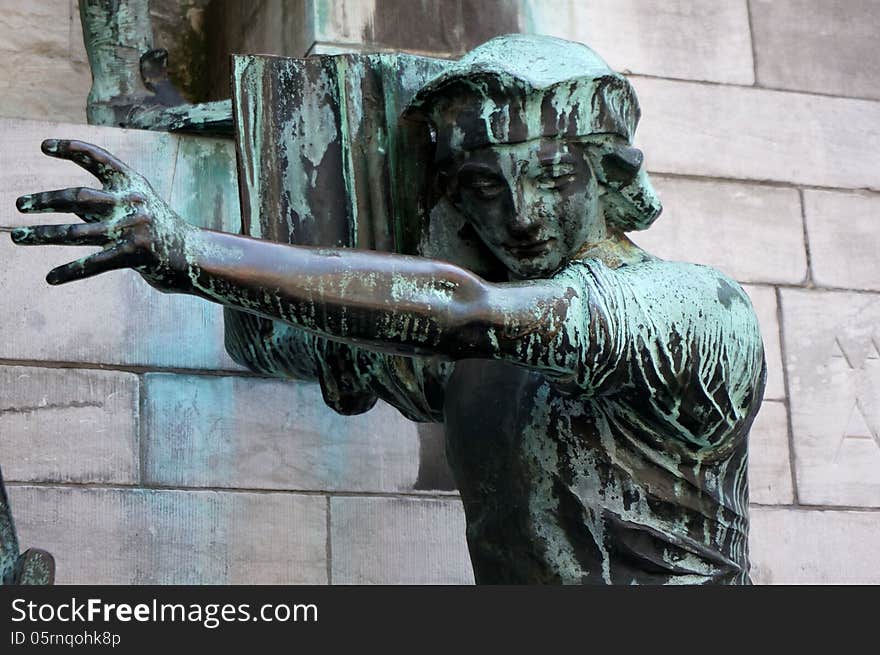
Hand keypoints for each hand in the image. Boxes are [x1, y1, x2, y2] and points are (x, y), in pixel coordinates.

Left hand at [11, 139, 196, 290]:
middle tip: (20, 204)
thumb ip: (106, 201)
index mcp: (134, 184)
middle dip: (45, 201)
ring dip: (43, 235)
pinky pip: (93, 264)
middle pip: (78, 198)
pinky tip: (51, 277)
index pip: (99, 160)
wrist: (196, 256)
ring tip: (18, 237)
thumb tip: (63, 201)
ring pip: (77, 233)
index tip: (43, 146)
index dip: (72, 150)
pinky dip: (69, 272)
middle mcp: (132, 202)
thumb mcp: (139, 206)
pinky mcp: (134, 255)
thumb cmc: (162, 231)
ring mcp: (133, 229)